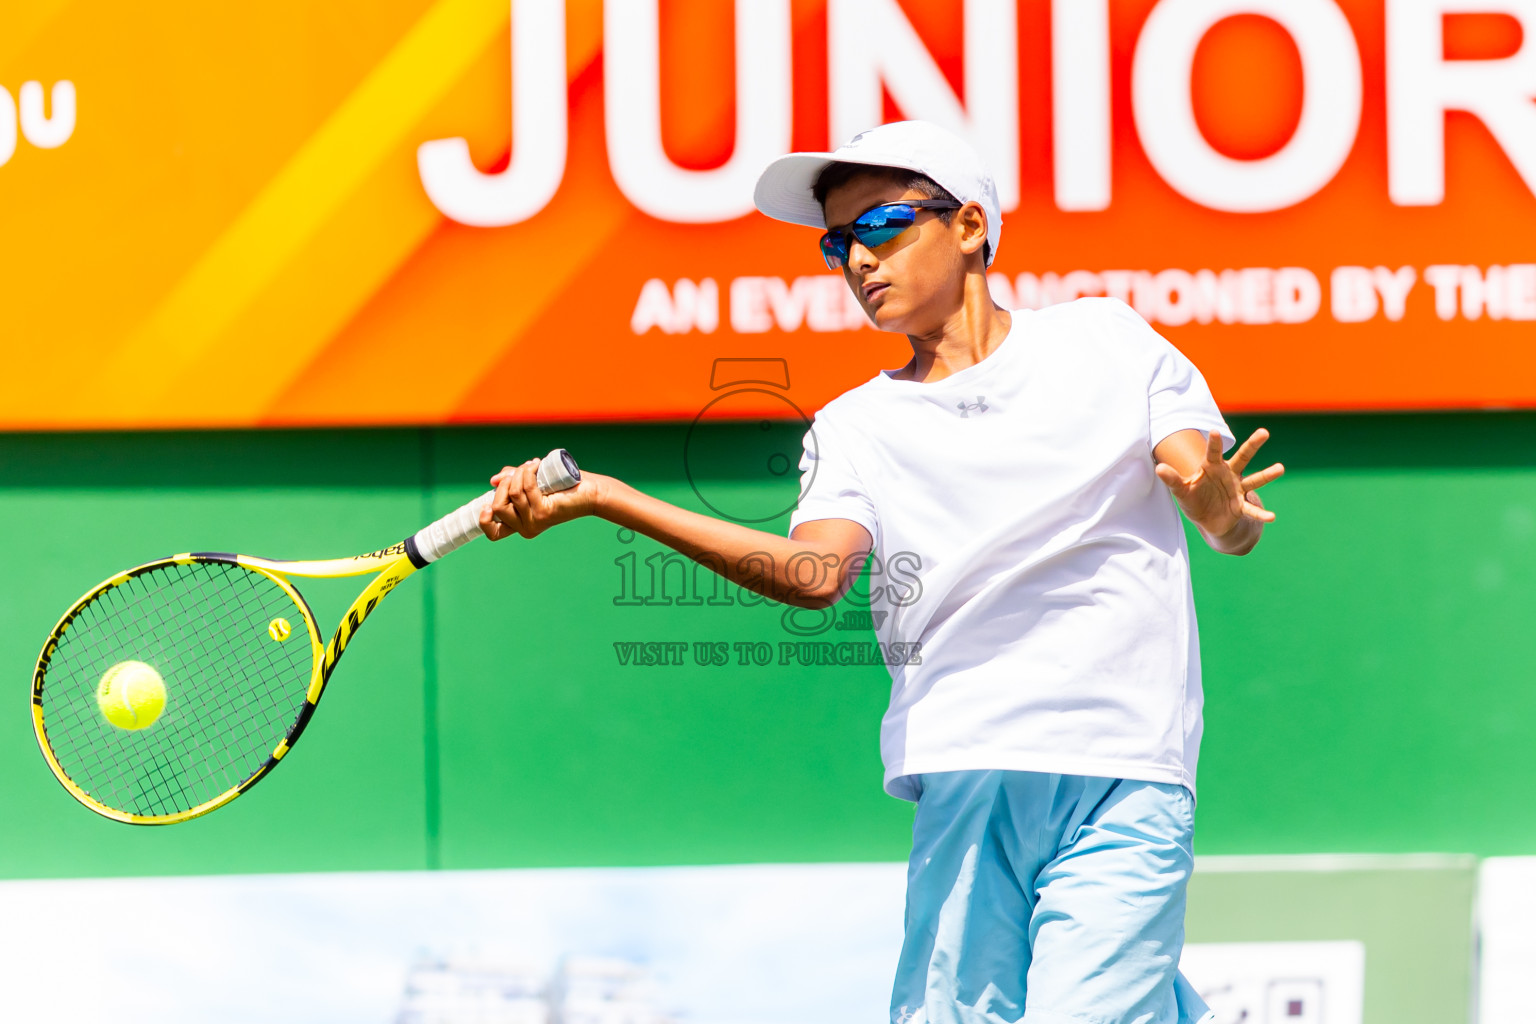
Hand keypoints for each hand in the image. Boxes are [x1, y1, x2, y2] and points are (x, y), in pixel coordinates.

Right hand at [478, 458, 602, 540]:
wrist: (591, 491)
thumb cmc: (563, 486)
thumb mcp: (532, 483)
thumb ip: (512, 481)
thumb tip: (493, 481)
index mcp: (520, 524)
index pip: (494, 533)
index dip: (483, 520)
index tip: (485, 505)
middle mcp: (526, 528)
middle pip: (497, 506)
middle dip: (505, 483)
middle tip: (521, 472)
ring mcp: (534, 522)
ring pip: (511, 494)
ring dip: (519, 473)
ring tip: (532, 465)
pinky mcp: (544, 512)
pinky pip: (525, 488)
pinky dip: (528, 471)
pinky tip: (536, 464)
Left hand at [1154, 428, 1283, 540]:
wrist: (1207, 519)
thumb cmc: (1193, 498)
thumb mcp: (1181, 490)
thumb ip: (1172, 480)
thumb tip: (1158, 469)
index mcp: (1212, 467)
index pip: (1213, 453)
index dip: (1214, 443)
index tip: (1213, 431)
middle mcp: (1228, 474)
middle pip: (1243, 457)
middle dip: (1253, 445)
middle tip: (1264, 432)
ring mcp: (1238, 489)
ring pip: (1254, 480)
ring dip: (1267, 474)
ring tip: (1280, 468)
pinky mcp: (1241, 506)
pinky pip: (1252, 510)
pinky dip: (1261, 514)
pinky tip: (1271, 517)